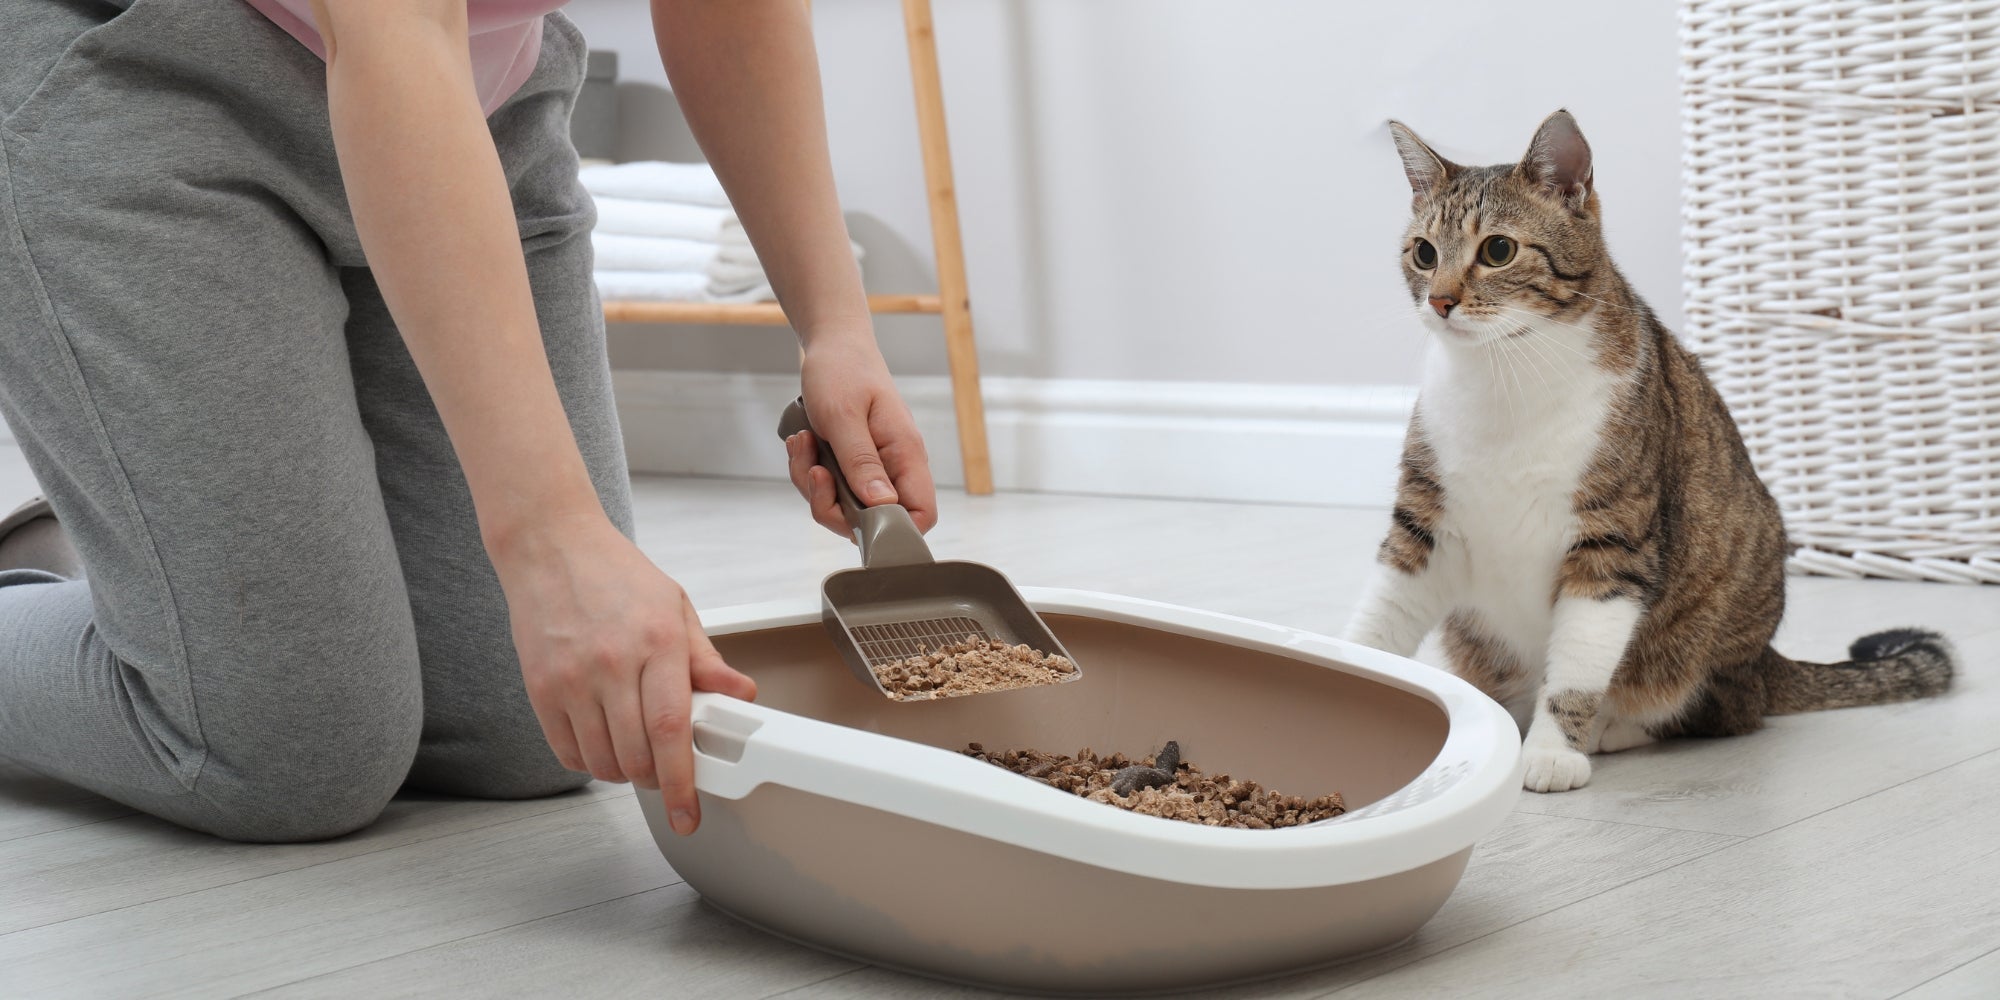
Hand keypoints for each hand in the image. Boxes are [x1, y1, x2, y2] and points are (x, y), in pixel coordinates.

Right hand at [491, 512, 756, 835]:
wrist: (550, 547)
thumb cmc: (615, 574)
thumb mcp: (675, 607)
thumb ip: (706, 659)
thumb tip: (742, 694)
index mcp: (656, 642)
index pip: (672, 729)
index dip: (683, 780)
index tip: (689, 812)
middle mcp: (612, 663)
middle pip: (636, 756)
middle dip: (656, 781)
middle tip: (666, 774)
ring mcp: (572, 679)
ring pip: (601, 761)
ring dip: (623, 772)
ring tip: (635, 750)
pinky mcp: (540, 689)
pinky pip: (567, 751)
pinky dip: (589, 761)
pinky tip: (602, 740)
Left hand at [787, 336, 937, 535]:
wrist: (832, 344)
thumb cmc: (843, 370)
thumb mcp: (844, 416)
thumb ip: (862, 462)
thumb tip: (882, 505)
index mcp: (905, 454)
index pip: (921, 514)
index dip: (894, 529)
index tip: (854, 517)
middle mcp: (894, 466)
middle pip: (875, 520)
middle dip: (833, 506)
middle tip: (815, 471)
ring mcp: (872, 467)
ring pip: (845, 507)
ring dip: (813, 485)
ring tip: (804, 444)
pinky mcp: (851, 465)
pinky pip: (829, 489)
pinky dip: (808, 472)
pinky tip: (803, 443)